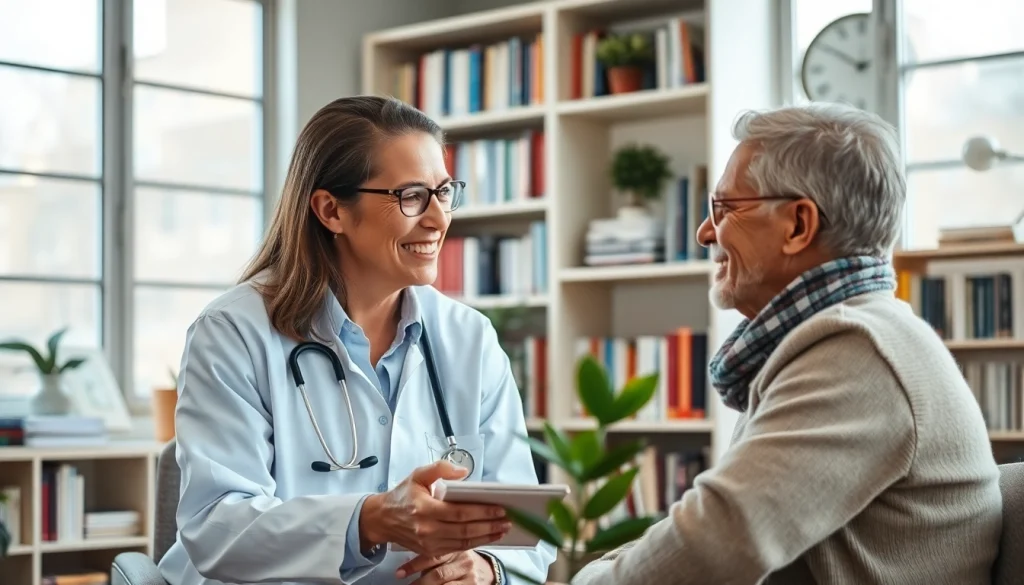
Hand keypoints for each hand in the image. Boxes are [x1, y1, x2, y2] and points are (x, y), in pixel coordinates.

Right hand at [359, 460, 510, 555]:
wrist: (382, 519)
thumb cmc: (402, 496)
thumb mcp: (418, 475)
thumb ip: (440, 469)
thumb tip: (464, 472)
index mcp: (425, 509)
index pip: (460, 513)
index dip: (482, 512)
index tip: (500, 508)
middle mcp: (427, 529)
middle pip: (465, 529)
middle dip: (490, 525)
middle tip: (509, 520)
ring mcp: (429, 543)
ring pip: (464, 541)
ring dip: (487, 536)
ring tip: (503, 529)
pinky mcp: (431, 551)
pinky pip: (457, 548)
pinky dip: (475, 543)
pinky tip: (487, 536)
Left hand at [395, 551, 495, 584]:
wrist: (484, 570)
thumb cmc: (458, 560)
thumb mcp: (448, 551)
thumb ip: (431, 551)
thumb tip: (403, 559)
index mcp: (455, 546)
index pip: (433, 556)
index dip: (413, 565)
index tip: (399, 574)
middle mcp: (465, 560)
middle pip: (438, 574)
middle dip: (419, 583)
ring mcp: (470, 575)